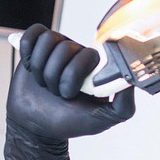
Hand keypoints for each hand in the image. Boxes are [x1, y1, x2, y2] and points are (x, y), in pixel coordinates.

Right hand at [4, 24, 136, 159]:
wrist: (37, 125)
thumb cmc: (70, 121)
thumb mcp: (103, 119)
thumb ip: (124, 105)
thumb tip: (131, 81)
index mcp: (96, 67)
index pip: (88, 55)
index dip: (73, 75)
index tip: (70, 94)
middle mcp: (78, 53)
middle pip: (65, 47)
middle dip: (55, 76)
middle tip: (55, 92)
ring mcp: (57, 49)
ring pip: (48, 39)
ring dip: (40, 67)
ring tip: (43, 83)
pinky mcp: (36, 47)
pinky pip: (32, 34)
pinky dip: (27, 51)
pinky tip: (29, 66)